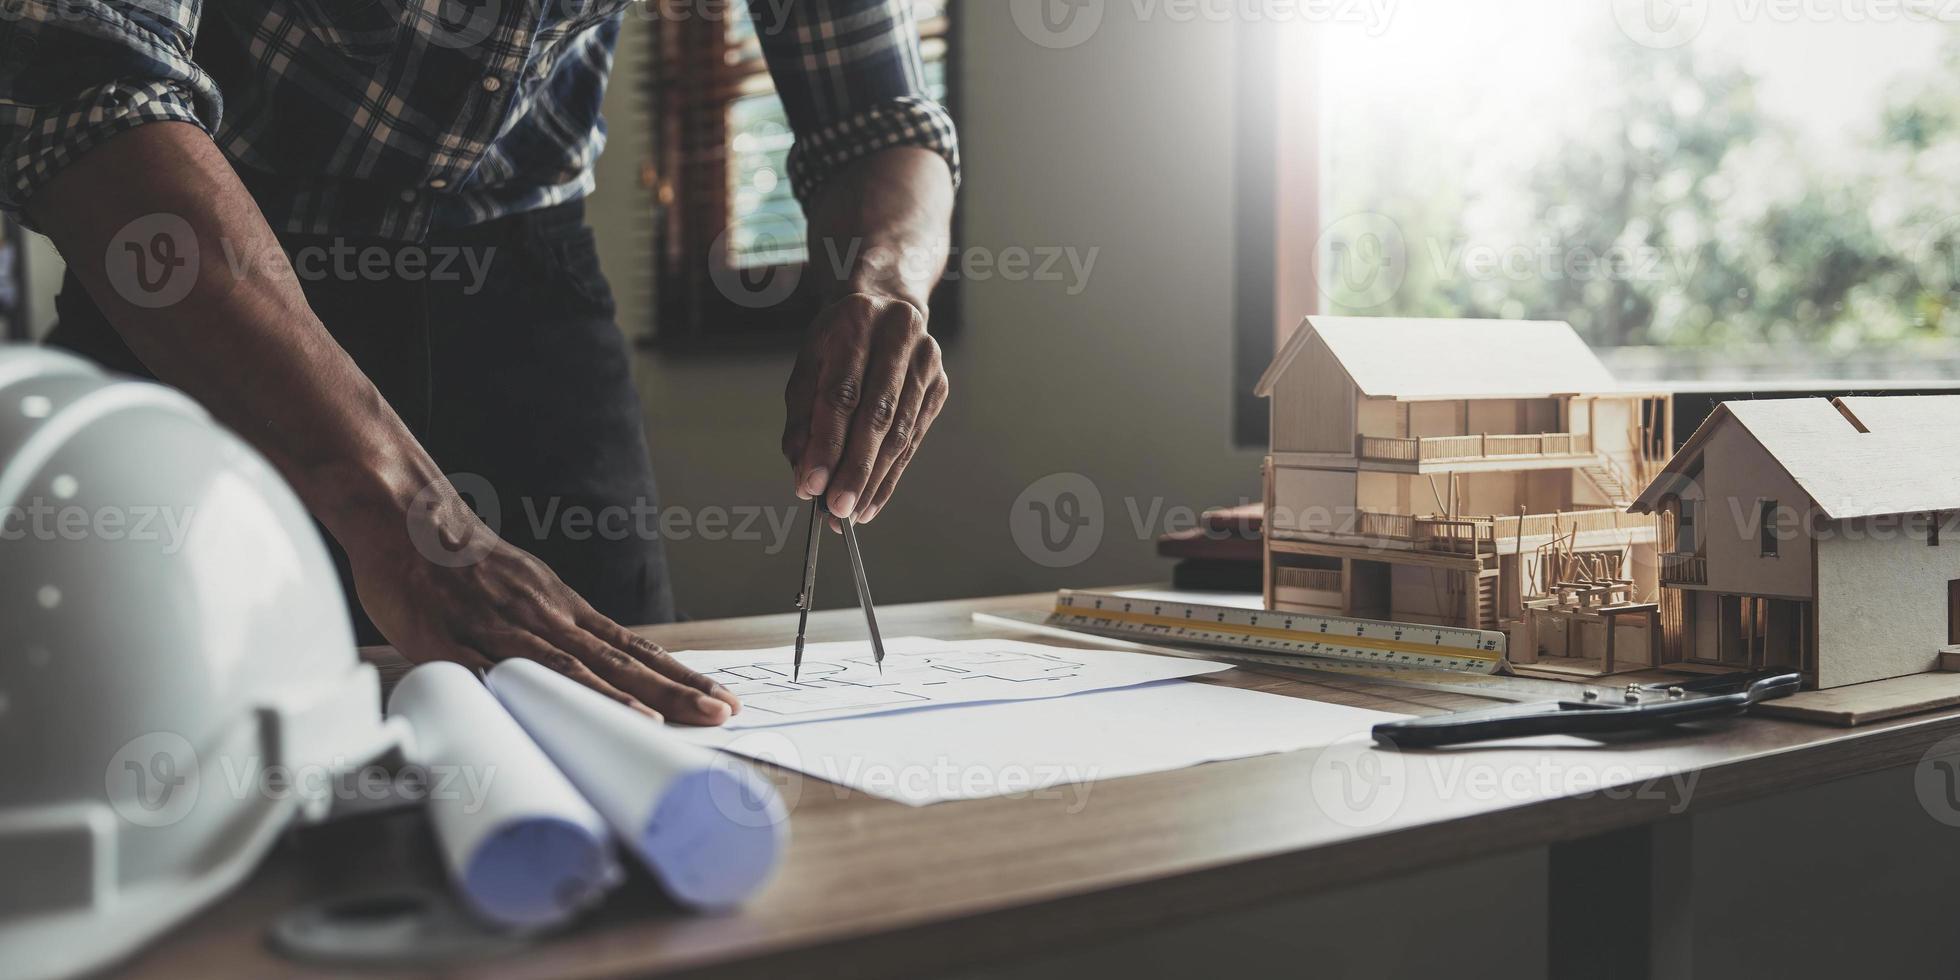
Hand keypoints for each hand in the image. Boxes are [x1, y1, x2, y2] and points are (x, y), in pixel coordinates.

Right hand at [350, 485, 740, 724]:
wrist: (406, 517)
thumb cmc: (462, 562)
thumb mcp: (525, 589)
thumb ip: (553, 632)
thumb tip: (592, 673)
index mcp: (562, 609)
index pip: (634, 649)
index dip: (678, 676)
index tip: (719, 699)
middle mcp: (543, 617)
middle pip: (619, 660)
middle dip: (672, 691)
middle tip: (719, 714)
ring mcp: (500, 628)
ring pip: (568, 666)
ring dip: (616, 696)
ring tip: (659, 722)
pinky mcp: (453, 641)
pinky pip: (496, 671)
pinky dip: (530, 692)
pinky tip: (553, 714)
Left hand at [782, 292, 948, 523]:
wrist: (888, 301)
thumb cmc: (842, 337)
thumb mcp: (810, 361)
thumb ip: (802, 415)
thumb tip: (802, 470)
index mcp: (856, 323)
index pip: (842, 393)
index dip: (827, 443)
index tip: (811, 484)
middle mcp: (898, 338)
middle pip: (877, 415)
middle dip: (855, 469)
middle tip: (836, 509)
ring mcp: (926, 362)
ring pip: (901, 432)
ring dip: (874, 479)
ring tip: (852, 513)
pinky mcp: (939, 386)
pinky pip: (914, 439)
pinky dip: (892, 474)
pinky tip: (873, 500)